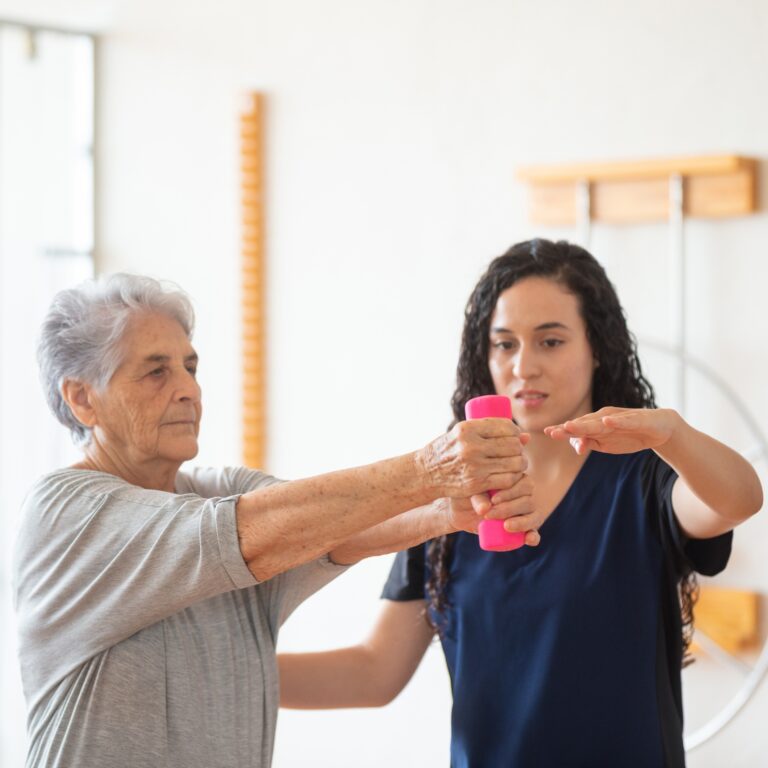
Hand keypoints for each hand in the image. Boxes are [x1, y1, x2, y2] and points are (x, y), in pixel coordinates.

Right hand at [419, 419, 527, 497]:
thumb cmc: (447, 450)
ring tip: (517, 463)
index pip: (505, 426)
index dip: (515, 431)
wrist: (426, 472)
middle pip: (512, 445)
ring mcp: (474, 465)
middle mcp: (471, 446)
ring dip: (520, 464)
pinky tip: (511, 475)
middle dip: (519, 449)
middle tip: (517, 452)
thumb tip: (526, 436)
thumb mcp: (462, 434)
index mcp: (467, 429)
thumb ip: (489, 432)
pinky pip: (507, 479)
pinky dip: (513, 477)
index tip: (516, 436)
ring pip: (513, 463)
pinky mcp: (477, 483)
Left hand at [448, 475, 541, 546]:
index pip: (524, 484)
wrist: (460, 511)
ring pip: (534, 516)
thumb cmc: (468, 495)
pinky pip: (534, 534)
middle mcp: (525, 496)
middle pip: (529, 500)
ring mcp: (526, 514)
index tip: (494, 500)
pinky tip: (529, 538)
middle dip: (510, 508)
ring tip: (505, 526)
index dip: (510, 492)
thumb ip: (478, 498)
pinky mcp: (523, 530)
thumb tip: (485, 509)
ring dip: (521, 522)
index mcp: (516, 481)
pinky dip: (533, 537)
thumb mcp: (471, 493)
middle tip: (490, 514)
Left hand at [544, 407, 680, 454]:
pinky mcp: (637, 420)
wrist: (659, 429)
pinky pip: (625, 421)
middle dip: (569, 428)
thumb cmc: (628, 435)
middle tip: (552, 432)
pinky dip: (615, 421)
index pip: (576, 427)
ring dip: (585, 424)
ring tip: (571, 426)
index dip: (562, 430)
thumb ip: (590, 444)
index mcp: (596, 424)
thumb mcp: (607, 444)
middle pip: (584, 423)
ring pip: (600, 421)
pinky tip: (606, 421)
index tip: (546, 432)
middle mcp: (604, 418)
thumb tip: (576, 447)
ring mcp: (620, 418)